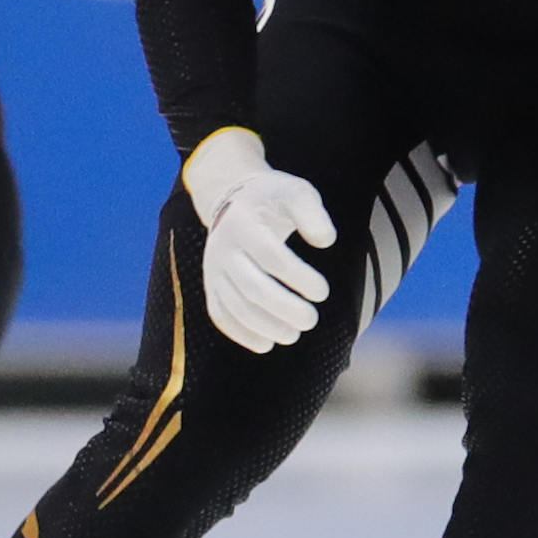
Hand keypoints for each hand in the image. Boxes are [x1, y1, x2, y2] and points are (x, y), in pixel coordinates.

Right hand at [180, 128, 337, 353]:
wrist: (233, 201)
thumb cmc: (273, 199)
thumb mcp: (296, 192)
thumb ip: (312, 213)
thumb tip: (325, 241)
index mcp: (245, 223)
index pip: (271, 256)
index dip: (298, 277)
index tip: (323, 292)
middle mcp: (224, 248)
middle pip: (252, 286)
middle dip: (283, 308)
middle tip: (312, 320)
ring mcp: (215, 270)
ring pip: (235, 306)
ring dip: (265, 326)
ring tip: (293, 335)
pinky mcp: (212, 286)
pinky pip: (220, 315)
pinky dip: (241, 334)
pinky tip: (266, 345)